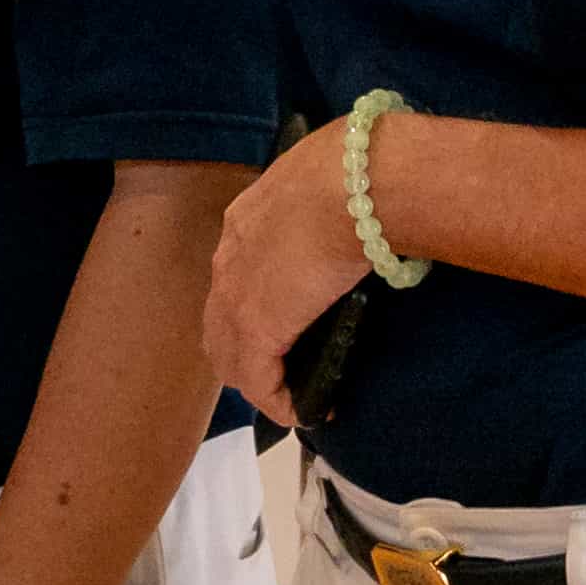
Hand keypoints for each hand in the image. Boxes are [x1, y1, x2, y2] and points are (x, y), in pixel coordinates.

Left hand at [206, 126, 375, 422]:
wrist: (355, 183)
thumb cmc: (357, 171)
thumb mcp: (329, 180)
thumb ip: (332, 200)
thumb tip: (365, 202)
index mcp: (246, 220)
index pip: (235, 275)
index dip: (252, 303)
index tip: (285, 320)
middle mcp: (229, 258)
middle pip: (219, 320)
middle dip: (242, 348)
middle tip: (279, 371)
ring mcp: (236, 296)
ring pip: (229, 354)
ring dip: (256, 378)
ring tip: (287, 395)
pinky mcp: (257, 330)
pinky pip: (258, 381)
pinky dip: (277, 401)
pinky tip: (300, 413)